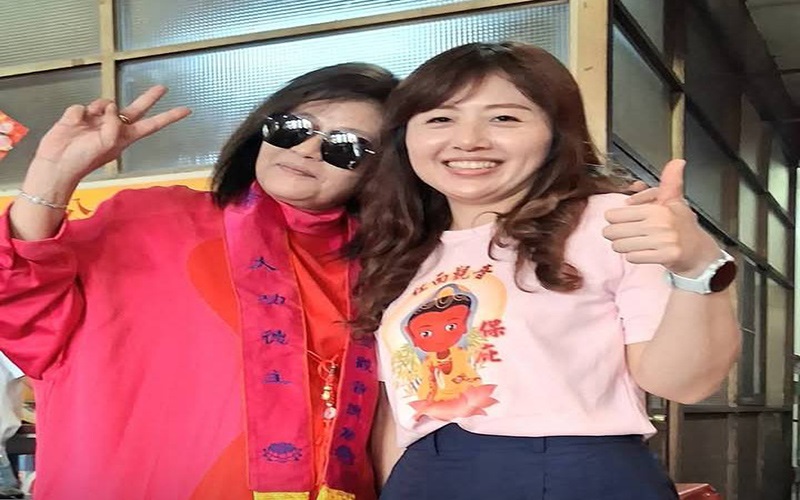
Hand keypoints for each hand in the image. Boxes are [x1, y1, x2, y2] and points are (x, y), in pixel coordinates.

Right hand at [31, 86, 190, 185]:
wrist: (57, 162)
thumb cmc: (84, 159)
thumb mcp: (108, 143)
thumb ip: (114, 123)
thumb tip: (111, 107)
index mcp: (125, 137)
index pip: (153, 124)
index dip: (169, 117)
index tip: (186, 110)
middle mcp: (114, 127)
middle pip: (135, 109)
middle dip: (149, 98)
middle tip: (163, 87)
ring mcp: (97, 120)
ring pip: (104, 103)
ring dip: (97, 109)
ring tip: (87, 125)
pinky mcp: (79, 116)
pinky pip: (83, 107)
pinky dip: (78, 114)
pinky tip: (73, 124)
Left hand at [602, 159, 721, 275]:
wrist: (700, 251)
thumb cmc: (682, 226)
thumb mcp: (675, 201)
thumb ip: (670, 182)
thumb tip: (678, 161)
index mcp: (658, 208)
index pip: (615, 214)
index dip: (614, 218)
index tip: (621, 220)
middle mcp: (659, 224)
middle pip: (613, 231)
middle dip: (614, 234)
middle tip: (622, 234)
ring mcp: (662, 241)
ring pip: (620, 246)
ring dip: (622, 246)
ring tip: (631, 243)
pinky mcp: (664, 257)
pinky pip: (632, 257)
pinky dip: (633, 256)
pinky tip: (642, 252)